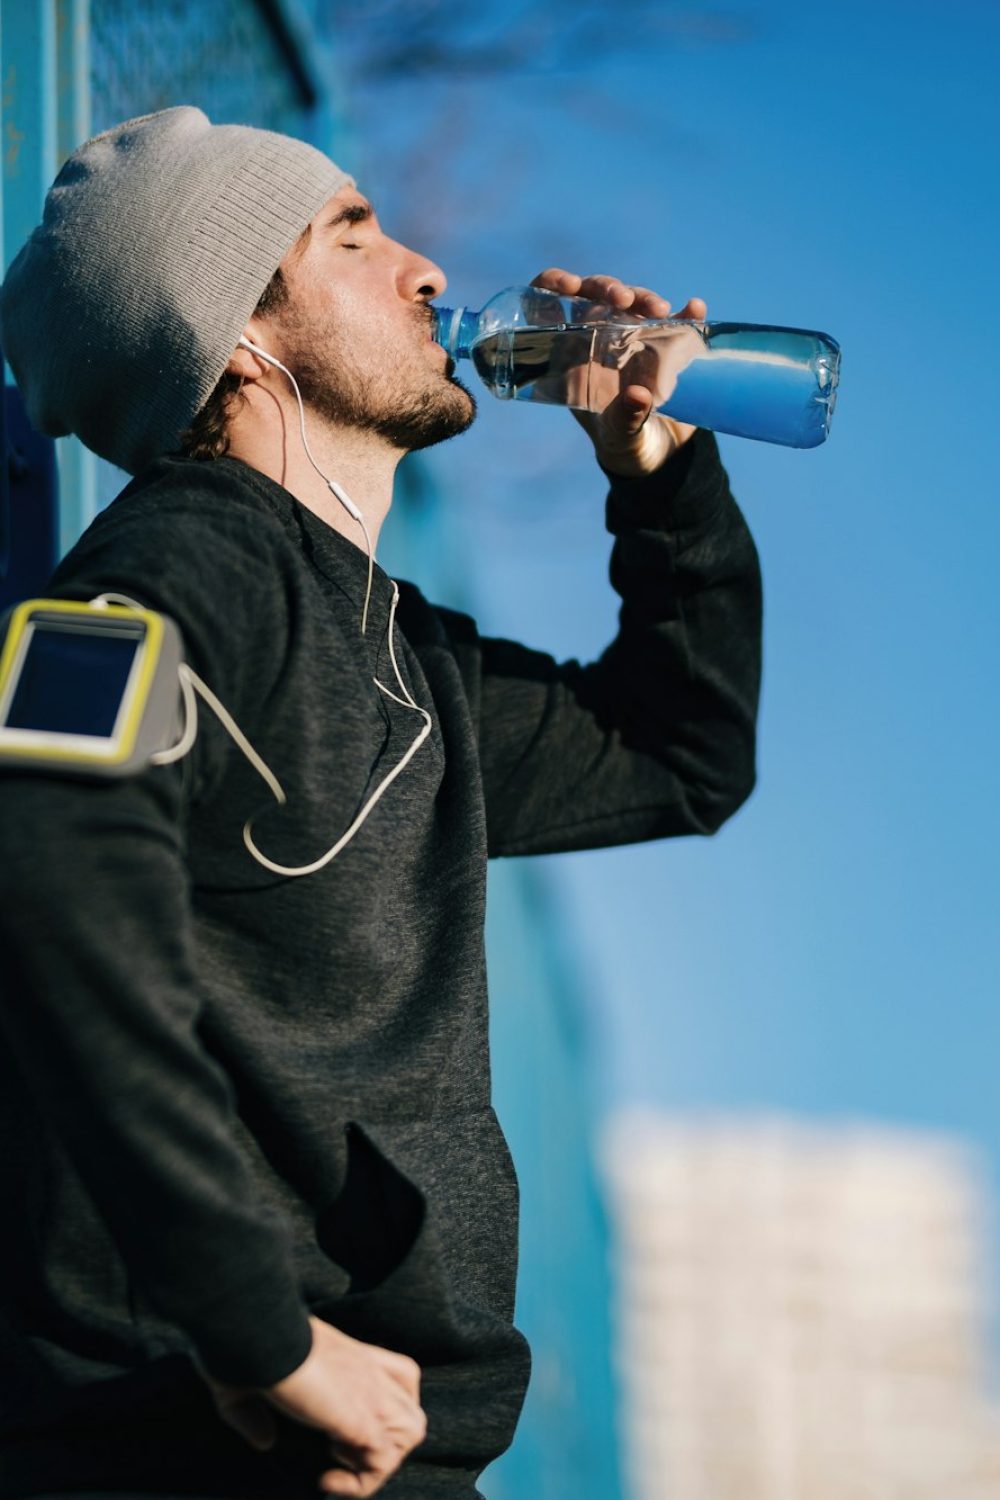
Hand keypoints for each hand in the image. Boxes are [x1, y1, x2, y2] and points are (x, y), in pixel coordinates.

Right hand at [201, 1315, 427, 1496]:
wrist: (256, 1329)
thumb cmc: (243, 1347)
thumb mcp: (244, 1383)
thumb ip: (252, 1415)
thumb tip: (265, 1441)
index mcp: (348, 1354)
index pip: (399, 1375)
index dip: (383, 1408)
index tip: (336, 1434)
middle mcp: (367, 1370)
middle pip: (410, 1408)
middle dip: (385, 1441)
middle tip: (341, 1452)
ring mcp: (370, 1391)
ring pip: (411, 1432)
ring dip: (379, 1460)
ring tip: (336, 1463)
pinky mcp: (362, 1417)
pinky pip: (383, 1462)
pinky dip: (361, 1482)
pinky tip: (326, 1477)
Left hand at [529, 268, 706, 477]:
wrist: (658, 453)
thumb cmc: (624, 443)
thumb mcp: (621, 435)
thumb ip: (625, 419)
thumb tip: (638, 395)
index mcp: (573, 356)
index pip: (550, 307)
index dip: (552, 284)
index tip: (569, 284)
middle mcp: (598, 340)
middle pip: (594, 295)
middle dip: (607, 287)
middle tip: (624, 299)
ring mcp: (632, 338)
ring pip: (631, 301)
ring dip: (644, 297)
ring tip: (661, 311)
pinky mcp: (665, 343)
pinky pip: (673, 319)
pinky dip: (684, 312)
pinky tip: (694, 309)